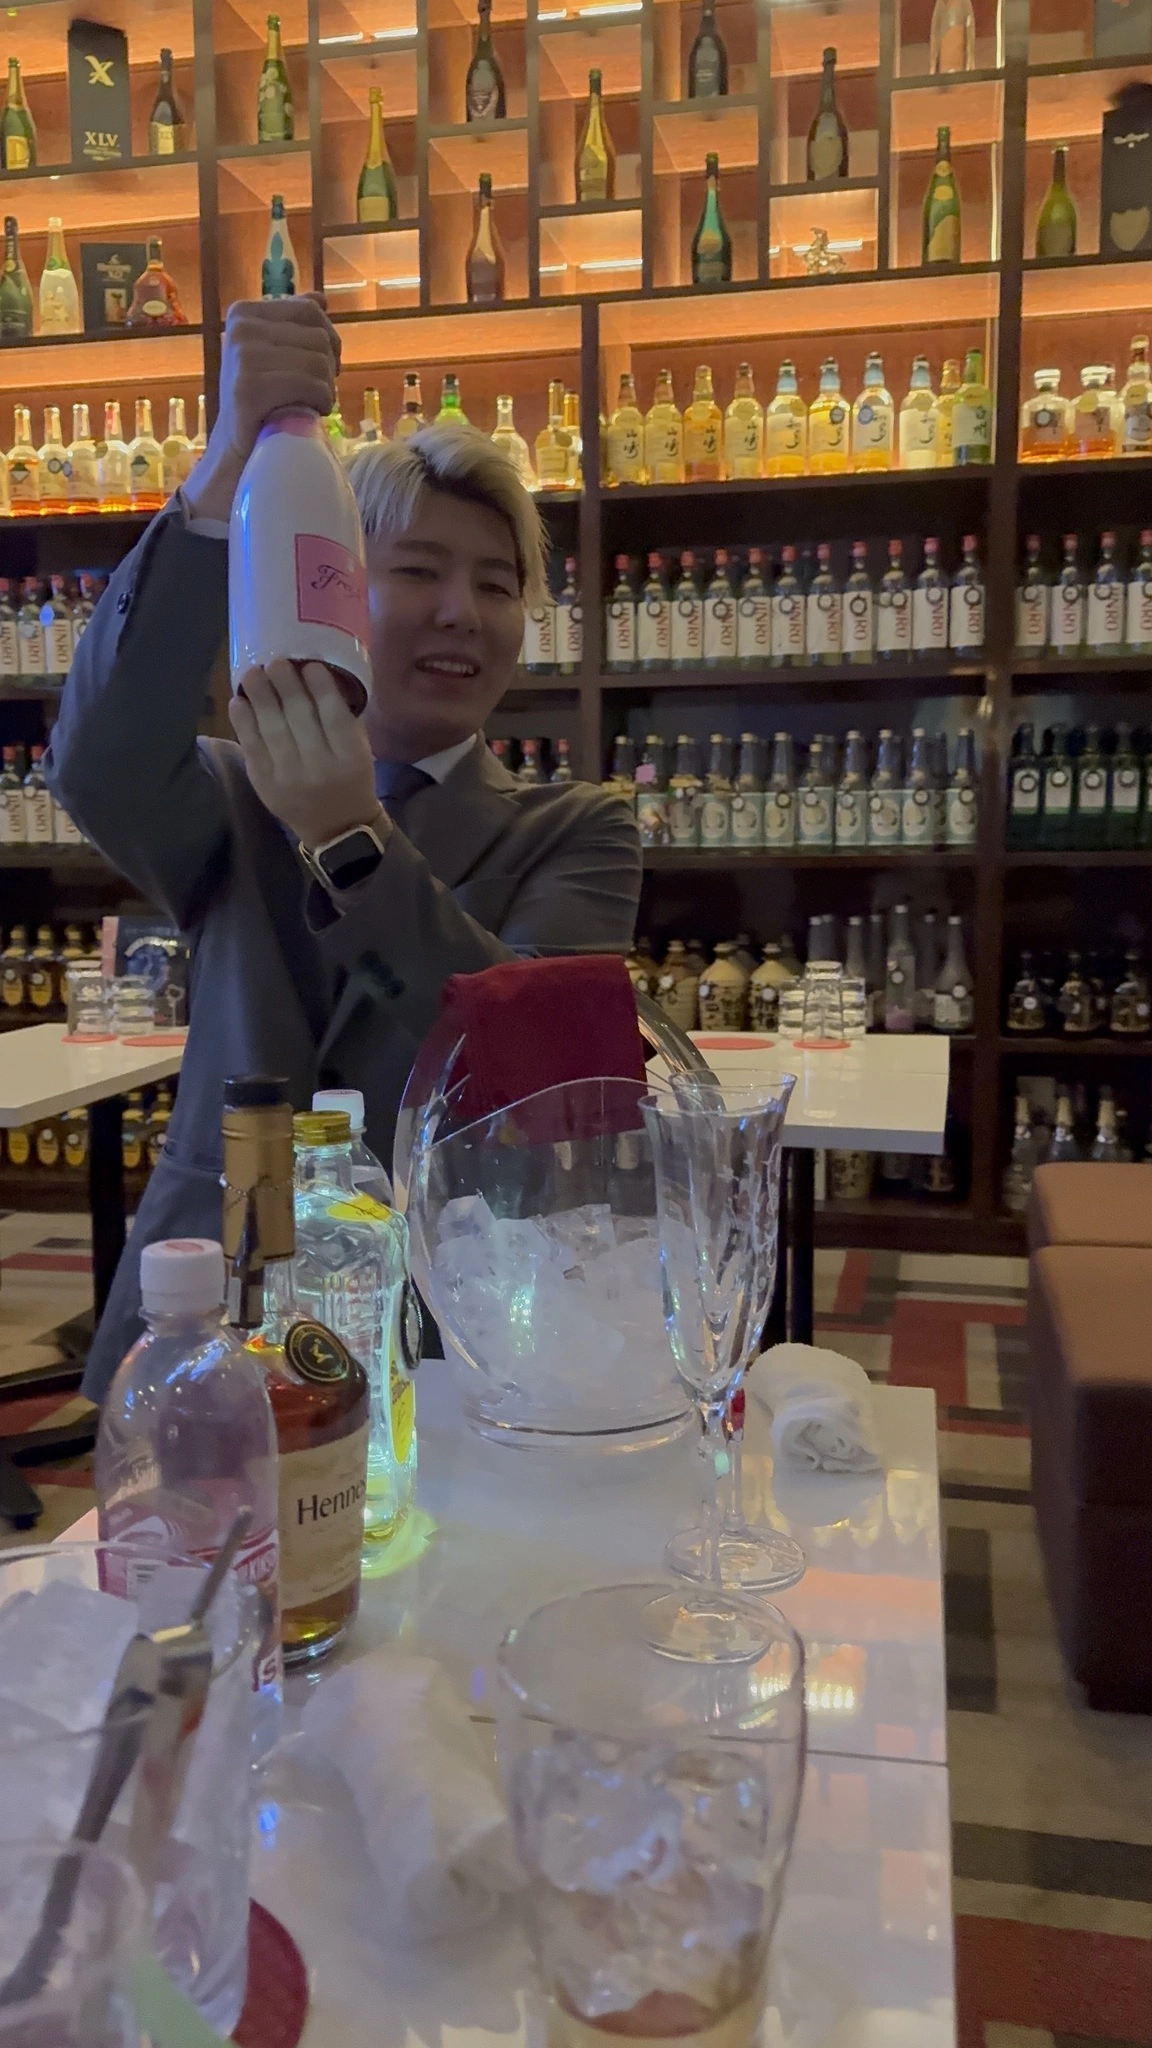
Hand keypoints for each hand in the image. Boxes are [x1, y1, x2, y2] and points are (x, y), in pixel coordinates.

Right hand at [184, 295, 340, 524]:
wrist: (236, 456)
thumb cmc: (262, 407)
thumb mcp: (277, 358)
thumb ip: (294, 326)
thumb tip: (320, 298)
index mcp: (245, 313)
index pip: (312, 311)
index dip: (328, 342)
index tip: (317, 370)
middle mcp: (240, 327)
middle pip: (320, 336)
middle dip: (327, 370)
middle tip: (309, 394)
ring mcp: (242, 356)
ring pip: (320, 362)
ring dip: (324, 391)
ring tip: (304, 406)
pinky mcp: (250, 387)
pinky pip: (312, 385)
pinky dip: (319, 404)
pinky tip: (304, 415)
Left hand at [229, 659, 380, 851]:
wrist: (336, 829)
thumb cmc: (351, 781)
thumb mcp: (360, 751)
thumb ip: (344, 719)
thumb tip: (315, 675)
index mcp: (350, 758)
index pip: (334, 716)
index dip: (320, 688)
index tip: (309, 664)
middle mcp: (320, 768)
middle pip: (300, 718)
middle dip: (286, 685)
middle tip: (276, 661)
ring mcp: (289, 778)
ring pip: (273, 730)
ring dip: (260, 697)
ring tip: (253, 673)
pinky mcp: (266, 785)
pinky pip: (252, 748)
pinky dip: (243, 722)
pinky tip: (239, 701)